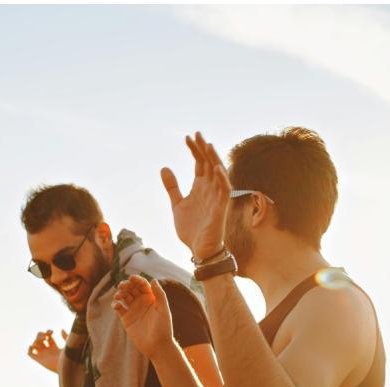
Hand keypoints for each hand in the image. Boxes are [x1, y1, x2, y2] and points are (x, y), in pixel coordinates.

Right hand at [27, 329, 66, 372]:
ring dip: (36, 339)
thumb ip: (65, 336)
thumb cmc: (70, 356)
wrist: (68, 366)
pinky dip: (30, 349)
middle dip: (41, 334)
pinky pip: (30, 354)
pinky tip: (36, 345)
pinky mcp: (40, 360)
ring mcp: (43, 355)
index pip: (48, 338)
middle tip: (46, 335)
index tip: (52, 332)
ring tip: (43, 339)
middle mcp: (48, 352)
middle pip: (40, 340)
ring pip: (34, 345)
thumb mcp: (69, 344)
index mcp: (55, 348)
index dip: (48, 332)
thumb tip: (61, 329)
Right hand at [112, 276, 173, 359]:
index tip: (131, 278)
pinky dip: (115, 304)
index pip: (142, 285)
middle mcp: (142, 302)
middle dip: (126, 285)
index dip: (137, 280)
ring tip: (118, 296)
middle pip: (131, 289)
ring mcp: (133, 310)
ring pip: (124, 297)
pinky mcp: (126, 319)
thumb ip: (160, 295)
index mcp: (152, 298)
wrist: (157, 346)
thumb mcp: (163, 310)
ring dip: (120, 293)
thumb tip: (154, 279)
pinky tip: (116, 305)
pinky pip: (119, 308)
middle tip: (121, 285)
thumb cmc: (163, 328)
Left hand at [161, 131, 233, 258]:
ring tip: (207, 145)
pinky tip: (217, 168)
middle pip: (208, 164)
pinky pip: (224, 192)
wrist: (199, 250)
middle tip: (196, 134)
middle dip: (203, 149)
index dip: (194, 150)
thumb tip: (164, 167)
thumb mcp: (177, 205)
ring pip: (218, 174)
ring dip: (213, 159)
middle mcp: (210, 189)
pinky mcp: (221, 209)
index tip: (187, 137)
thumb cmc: (192, 228)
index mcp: (200, 187)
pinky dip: (222, 179)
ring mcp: (217, 198)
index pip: (199, 163)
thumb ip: (172, 187)